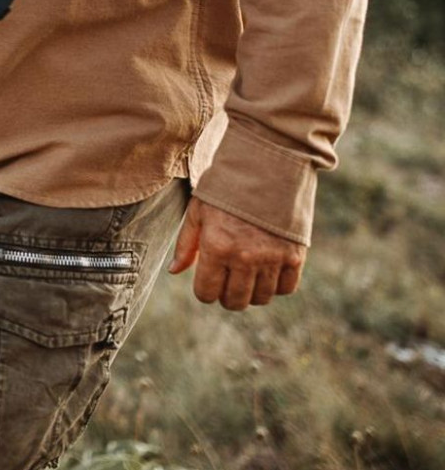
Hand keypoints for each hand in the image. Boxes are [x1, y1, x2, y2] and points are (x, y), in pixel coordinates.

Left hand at [168, 197, 305, 309]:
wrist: (267, 167)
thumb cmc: (226, 188)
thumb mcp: (198, 211)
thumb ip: (186, 244)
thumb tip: (174, 271)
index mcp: (216, 246)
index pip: (207, 293)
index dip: (204, 290)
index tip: (207, 281)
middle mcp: (244, 257)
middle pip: (235, 301)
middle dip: (226, 295)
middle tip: (226, 279)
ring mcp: (271, 258)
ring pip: (261, 298)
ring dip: (251, 291)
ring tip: (246, 271)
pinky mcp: (294, 256)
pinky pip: (285, 288)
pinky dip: (275, 284)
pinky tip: (267, 268)